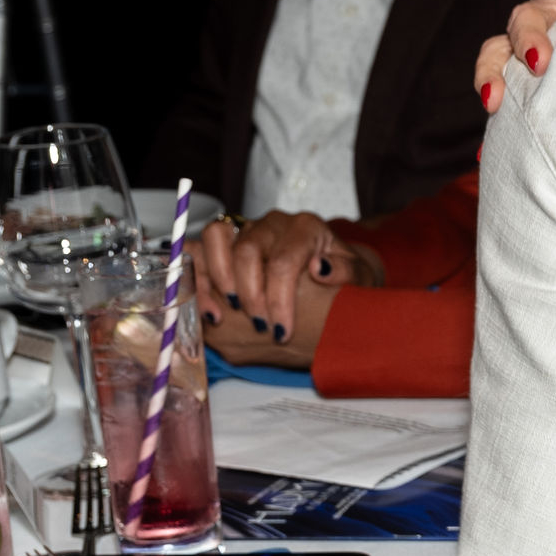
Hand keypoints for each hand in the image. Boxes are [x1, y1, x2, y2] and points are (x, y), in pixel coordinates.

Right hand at [193, 213, 376, 366]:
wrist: (329, 265)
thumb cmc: (343, 273)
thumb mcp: (359, 275)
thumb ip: (347, 272)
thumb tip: (320, 269)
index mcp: (306, 228)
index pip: (284, 261)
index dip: (278, 300)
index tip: (282, 331)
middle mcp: (273, 223)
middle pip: (247, 251)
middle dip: (249, 295)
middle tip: (259, 326)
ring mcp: (246, 228)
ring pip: (216, 238)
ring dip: (216, 279)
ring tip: (224, 315)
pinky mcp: (226, 239)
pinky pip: (199, 247)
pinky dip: (197, 276)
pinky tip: (208, 308)